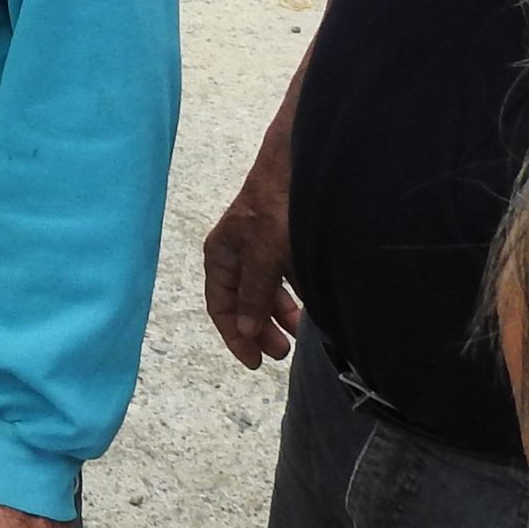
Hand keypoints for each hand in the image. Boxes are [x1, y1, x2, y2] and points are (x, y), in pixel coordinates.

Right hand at [202, 86, 305, 368]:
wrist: (300, 166)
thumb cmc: (277, 208)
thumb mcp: (265, 256)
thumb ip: (254, 295)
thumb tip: (245, 331)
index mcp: (221, 256)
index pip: (220, 307)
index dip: (235, 336)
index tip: (254, 361)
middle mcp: (236, 254)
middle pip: (242, 302)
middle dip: (259, 329)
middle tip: (282, 352)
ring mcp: (259, 248)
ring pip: (264, 292)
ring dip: (278, 315)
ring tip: (299, 332)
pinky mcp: (280, 242)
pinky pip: (281, 278)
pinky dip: (292, 296)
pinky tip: (308, 306)